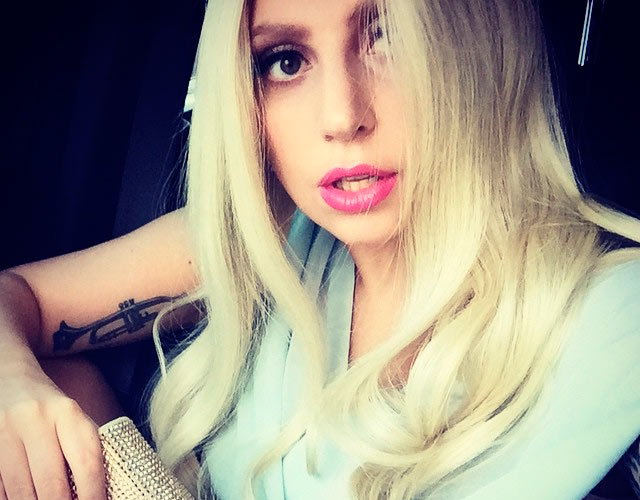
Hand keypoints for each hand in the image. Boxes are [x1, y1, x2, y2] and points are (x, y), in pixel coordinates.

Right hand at [0, 364, 106, 499]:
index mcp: (67, 412)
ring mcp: (6, 433)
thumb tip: (96, 492)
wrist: (8, 378)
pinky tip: (26, 498)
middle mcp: (36, 420)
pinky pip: (1, 487)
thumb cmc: (49, 407)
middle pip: (52, 483)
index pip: (86, 462)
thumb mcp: (73, 418)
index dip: (92, 494)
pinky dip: (13, 499)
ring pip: (22, 491)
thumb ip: (83, 450)